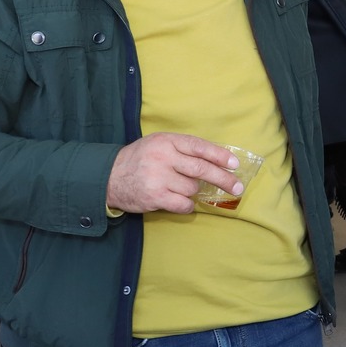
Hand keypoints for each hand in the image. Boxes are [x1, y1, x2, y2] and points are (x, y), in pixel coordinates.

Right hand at [106, 132, 239, 213]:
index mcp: (166, 141)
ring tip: (179, 188)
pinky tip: (178, 201)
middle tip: (237, 188)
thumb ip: (183, 150)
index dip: (220, 156)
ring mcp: (158, 178)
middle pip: (202, 169)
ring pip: (192, 188)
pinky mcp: (154, 197)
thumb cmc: (140, 160)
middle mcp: (163, 157)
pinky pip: (183, 204)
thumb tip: (218, 161)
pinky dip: (186, 205)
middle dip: (224, 179)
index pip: (199, 147)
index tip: (235, 164)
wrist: (108, 177)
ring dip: (193, 192)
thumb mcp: (159, 145)